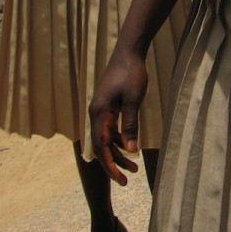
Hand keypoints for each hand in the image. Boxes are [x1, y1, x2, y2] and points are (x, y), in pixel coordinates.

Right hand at [89, 46, 148, 185]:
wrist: (128, 52)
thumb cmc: (132, 73)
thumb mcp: (134, 99)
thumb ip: (130, 125)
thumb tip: (131, 151)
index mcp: (99, 113)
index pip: (102, 147)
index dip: (110, 166)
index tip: (121, 180)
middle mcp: (96, 113)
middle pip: (102, 146)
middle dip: (114, 164)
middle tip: (128, 179)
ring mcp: (101, 109)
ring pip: (106, 139)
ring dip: (118, 153)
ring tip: (134, 167)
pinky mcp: (107, 106)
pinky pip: (110, 129)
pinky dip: (119, 140)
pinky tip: (130, 146)